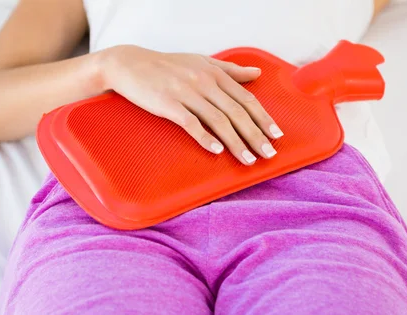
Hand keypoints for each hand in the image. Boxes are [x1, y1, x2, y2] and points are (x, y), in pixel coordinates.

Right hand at [97, 45, 283, 164]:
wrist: (130, 65)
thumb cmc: (166, 66)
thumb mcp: (201, 62)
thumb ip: (230, 70)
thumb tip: (256, 75)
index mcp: (214, 74)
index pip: (246, 99)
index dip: (263, 118)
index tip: (276, 135)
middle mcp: (204, 82)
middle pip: (237, 112)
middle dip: (256, 135)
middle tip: (269, 154)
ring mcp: (186, 93)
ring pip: (218, 120)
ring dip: (236, 142)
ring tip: (248, 159)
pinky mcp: (168, 105)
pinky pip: (191, 123)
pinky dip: (205, 137)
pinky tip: (217, 151)